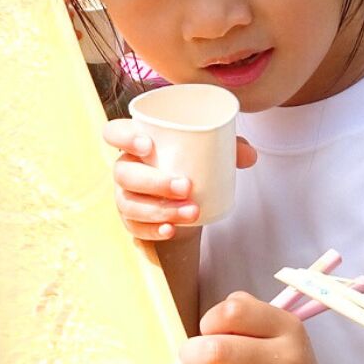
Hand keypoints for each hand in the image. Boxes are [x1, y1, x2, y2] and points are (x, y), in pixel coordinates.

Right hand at [102, 118, 257, 239]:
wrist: (186, 195)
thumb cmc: (191, 163)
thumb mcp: (209, 151)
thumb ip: (228, 147)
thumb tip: (249, 155)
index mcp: (136, 142)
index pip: (114, 132)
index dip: (123, 138)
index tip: (148, 146)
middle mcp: (125, 168)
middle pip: (124, 173)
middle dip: (154, 182)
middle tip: (186, 186)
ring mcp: (125, 195)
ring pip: (129, 203)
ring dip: (159, 209)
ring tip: (192, 211)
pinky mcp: (132, 220)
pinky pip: (134, 227)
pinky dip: (152, 230)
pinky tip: (170, 230)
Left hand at [180, 291, 350, 363]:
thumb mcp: (276, 332)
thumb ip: (241, 316)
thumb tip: (202, 331)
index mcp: (288, 328)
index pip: (233, 312)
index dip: (209, 322)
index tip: (209, 332)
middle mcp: (289, 360)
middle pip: (216, 351)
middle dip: (192, 355)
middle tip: (191, 360)